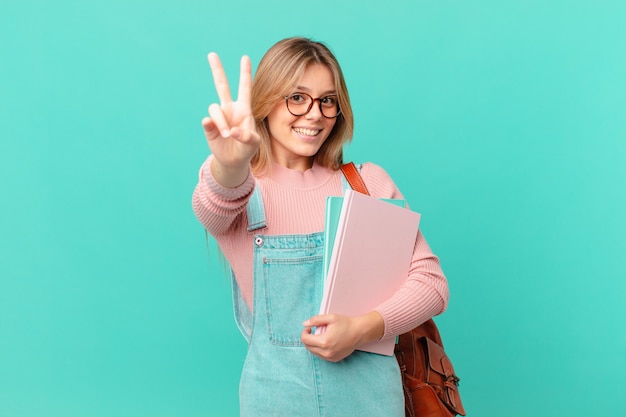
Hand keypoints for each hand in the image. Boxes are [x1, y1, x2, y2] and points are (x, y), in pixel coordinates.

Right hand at [202, 53, 259, 186]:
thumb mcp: (253, 143)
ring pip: (215, 109)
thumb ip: (246, 136)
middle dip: (217, 70)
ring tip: (228, 135)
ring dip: (221, 121)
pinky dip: (212, 126)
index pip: (245, 88)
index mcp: (244, 109)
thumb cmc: (247, 149)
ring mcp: (219, 117)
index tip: (245, 57)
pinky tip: (220, 133)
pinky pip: (207, 122)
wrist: (234, 161)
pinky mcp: (209, 127)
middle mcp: (230, 109)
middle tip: (212, 54)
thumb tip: (229, 131)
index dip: (245, 73)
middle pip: (221, 85)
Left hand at [301, 312, 384, 361]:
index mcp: (324, 342)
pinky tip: (325, 342)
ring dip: (313, 344)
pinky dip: (320, 349)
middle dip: (308, 339)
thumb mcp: (330, 318)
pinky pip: (321, 356)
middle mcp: (326, 352)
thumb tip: (305, 324)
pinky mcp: (334, 359)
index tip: (309, 328)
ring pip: (314, 352)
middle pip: (308, 347)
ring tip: (320, 336)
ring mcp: (331, 357)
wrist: (359, 332)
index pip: (305, 340)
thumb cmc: (346, 324)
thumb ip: (316, 320)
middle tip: (313, 331)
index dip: (304, 332)